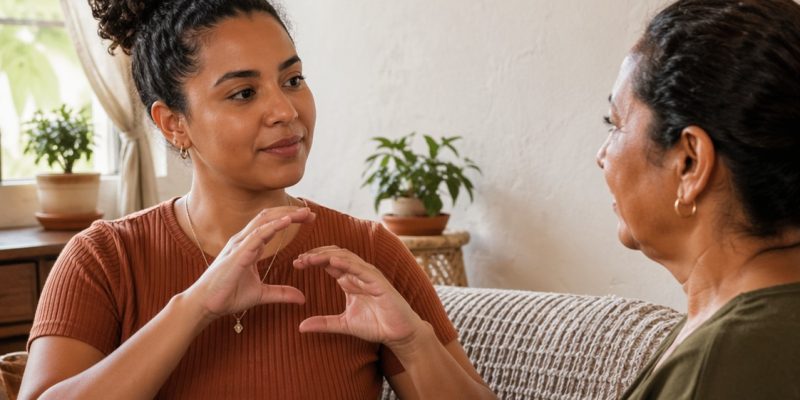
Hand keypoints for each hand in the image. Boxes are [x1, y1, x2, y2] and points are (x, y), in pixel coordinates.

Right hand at [185, 207, 315, 321]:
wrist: (206, 305)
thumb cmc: (228, 296)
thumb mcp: (262, 294)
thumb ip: (281, 293)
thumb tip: (302, 297)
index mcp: (249, 246)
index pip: (271, 225)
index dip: (289, 218)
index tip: (309, 218)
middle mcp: (244, 241)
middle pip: (269, 218)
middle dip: (291, 212)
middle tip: (311, 213)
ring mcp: (240, 245)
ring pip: (264, 221)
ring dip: (285, 215)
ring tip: (304, 213)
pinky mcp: (238, 254)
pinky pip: (257, 235)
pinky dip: (273, 226)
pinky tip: (287, 222)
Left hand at [293, 247, 425, 347]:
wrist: (399, 334)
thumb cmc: (376, 325)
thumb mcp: (343, 325)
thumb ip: (323, 323)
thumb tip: (300, 327)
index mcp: (349, 280)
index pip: (328, 263)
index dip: (312, 261)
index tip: (295, 263)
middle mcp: (358, 274)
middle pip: (334, 256)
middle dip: (316, 255)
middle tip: (298, 260)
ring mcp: (369, 275)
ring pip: (346, 258)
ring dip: (327, 256)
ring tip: (309, 258)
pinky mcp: (379, 282)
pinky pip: (361, 268)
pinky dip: (347, 263)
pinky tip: (332, 262)